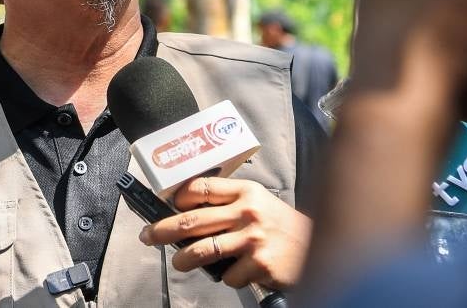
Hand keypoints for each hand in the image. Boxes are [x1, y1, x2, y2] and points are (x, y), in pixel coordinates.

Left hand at [137, 176, 311, 288]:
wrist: (318, 247)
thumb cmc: (280, 224)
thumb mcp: (258, 202)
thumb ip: (230, 203)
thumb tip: (190, 211)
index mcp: (245, 191)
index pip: (201, 188)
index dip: (179, 198)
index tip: (168, 205)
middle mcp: (247, 212)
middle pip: (192, 221)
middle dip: (163, 230)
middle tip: (148, 236)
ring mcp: (252, 239)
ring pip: (202, 251)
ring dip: (184, 259)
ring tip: (179, 262)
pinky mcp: (259, 264)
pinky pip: (228, 276)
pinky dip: (227, 278)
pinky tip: (237, 273)